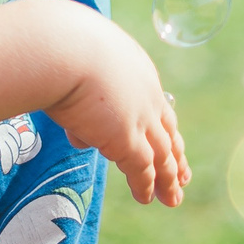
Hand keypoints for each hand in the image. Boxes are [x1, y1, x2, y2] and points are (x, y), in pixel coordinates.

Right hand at [42, 6, 188, 207]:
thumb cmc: (60, 45)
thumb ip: (80, 93)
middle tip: (184, 175)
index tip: (168, 140)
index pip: (154, 104)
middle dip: (176, 156)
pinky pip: (142, 169)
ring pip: (162, 155)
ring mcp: (139, 119)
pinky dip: (146, 186)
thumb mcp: (78, 66)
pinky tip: (147, 199)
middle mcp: (146, 96)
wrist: (62, 48)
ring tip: (173, 198)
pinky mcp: (127, 140)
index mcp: (137, 70)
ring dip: (168, 179)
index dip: (162, 126)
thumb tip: (78, 124)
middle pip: (167, 132)